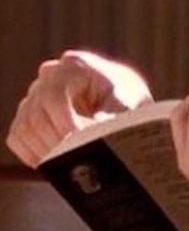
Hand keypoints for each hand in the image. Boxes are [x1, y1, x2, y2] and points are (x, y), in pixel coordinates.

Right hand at [6, 50, 152, 167]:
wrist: (123, 98)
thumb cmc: (128, 98)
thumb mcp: (127, 103)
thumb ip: (111, 117)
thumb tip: (92, 136)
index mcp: (75, 66)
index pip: (55, 96)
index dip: (64, 123)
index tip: (79, 143)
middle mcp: (50, 76)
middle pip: (37, 114)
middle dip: (55, 141)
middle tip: (75, 160)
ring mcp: (36, 93)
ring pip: (25, 127)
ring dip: (44, 150)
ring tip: (68, 164)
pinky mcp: (29, 113)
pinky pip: (19, 136)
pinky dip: (32, 153)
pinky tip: (54, 164)